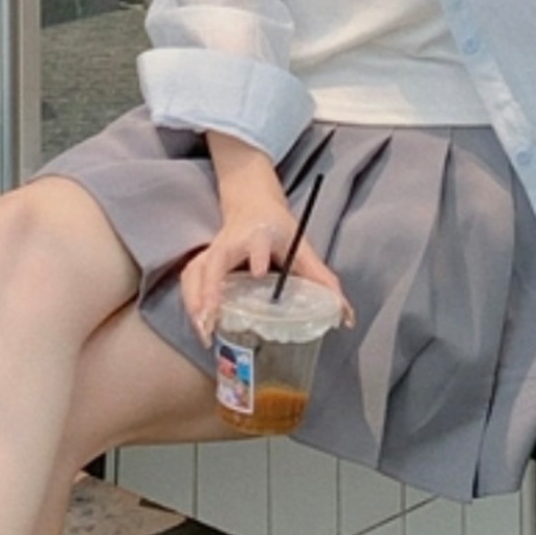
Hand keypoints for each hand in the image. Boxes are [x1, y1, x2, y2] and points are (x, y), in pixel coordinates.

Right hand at [180, 199, 348, 343]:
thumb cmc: (278, 228)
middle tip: (212, 319)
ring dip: (195, 302)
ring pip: (195, 273)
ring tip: (204, 331)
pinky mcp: (202, 260)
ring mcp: (213, 250)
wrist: (252, 202)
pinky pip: (189, 281)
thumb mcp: (301, 246)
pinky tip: (200, 326)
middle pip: (214, 261)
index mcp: (260, 234)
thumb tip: (345, 318)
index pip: (257, 242)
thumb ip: (322, 279)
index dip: (256, 255)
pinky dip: (191, 303)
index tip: (258, 270)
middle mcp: (231, 241)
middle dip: (210, 290)